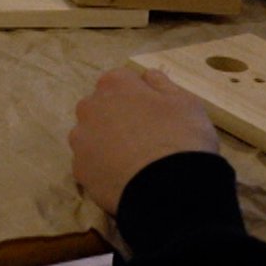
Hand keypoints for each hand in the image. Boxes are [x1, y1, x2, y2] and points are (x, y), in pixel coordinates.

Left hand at [70, 68, 218, 214]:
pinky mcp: (79, 169)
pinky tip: (124, 177)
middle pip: (102, 107)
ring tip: (134, 161)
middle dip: (118, 117)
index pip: (123, 81)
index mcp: (115, 84)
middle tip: (145, 137)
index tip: (155, 112)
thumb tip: (146, 76)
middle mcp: (89, 107)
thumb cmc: (181, 138)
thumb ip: (161, 84)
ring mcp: (80, 139)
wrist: (169, 189)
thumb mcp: (186, 102)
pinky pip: (91, 163)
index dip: (140, 96)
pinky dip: (104, 168)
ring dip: (107, 142)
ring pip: (93, 135)